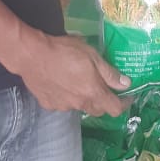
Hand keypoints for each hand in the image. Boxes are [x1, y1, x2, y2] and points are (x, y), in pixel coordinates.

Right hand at [14, 33, 130, 116]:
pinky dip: (66, 96)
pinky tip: (61, 83)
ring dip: (84, 98)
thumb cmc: (65, 51)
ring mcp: (62, 106)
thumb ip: (109, 73)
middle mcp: (79, 104)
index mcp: (93, 93)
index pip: (114, 109)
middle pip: (98, 109)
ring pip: (79, 106)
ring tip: (78, 81)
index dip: (124, 104)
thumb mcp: (92, 56)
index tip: (127, 97)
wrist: (32, 55)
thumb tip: (126, 84)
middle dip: (104, 101)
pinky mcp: (48, 104)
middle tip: (103, 86)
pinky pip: (62, 103)